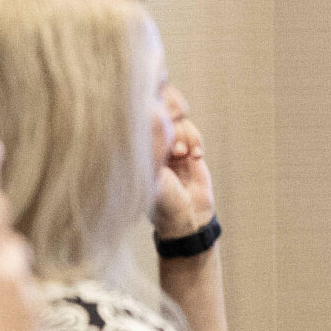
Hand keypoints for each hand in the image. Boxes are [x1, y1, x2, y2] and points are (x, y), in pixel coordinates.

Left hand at [152, 87, 216, 239]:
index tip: (160, 121)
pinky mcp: (188, 151)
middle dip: (170, 120)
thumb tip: (152, 114)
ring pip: (178, 122)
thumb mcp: (152, 174)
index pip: (137, 117)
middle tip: (175, 138)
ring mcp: (169, 147)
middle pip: (159, 113)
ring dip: (185, 135)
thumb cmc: (162, 201)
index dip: (152, 111)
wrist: (188, 219)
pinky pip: (192, 133)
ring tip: (183, 154)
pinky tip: (196, 157)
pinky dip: (196, 141)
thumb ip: (150, 147)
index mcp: (134, 150)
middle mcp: (150, 146)